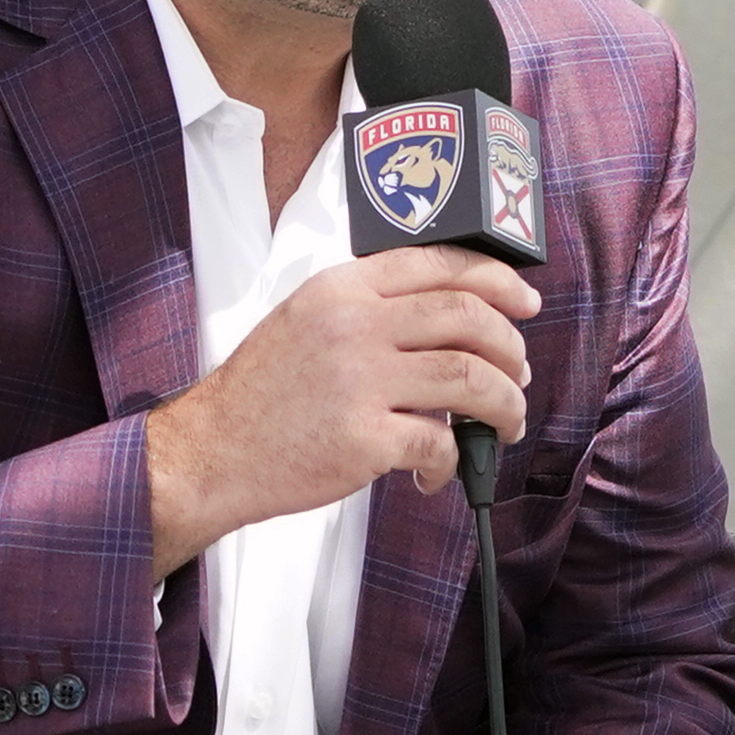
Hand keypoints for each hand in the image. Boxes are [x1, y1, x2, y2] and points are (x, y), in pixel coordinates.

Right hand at [146, 249, 540, 574]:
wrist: (209, 453)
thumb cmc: (262, 394)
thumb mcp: (305, 320)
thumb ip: (371, 307)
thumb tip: (458, 314)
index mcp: (342, 289)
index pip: (440, 263)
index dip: (498, 281)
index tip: (526, 303)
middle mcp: (353, 326)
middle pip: (470, 319)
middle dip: (512, 349)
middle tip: (519, 375)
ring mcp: (359, 381)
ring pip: (473, 379)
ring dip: (504, 406)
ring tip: (502, 425)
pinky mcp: (363, 438)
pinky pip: (441, 444)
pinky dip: (452, 462)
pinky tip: (435, 470)